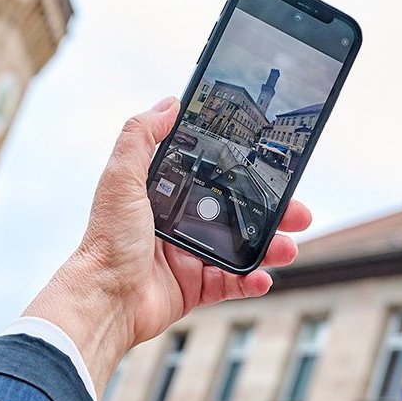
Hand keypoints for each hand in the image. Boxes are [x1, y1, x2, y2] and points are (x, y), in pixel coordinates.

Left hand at [23, 97, 312, 394]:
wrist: (104, 298)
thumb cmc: (106, 239)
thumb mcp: (120, 178)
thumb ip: (141, 137)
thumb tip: (168, 102)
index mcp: (165, 195)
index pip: (214, 177)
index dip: (243, 173)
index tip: (270, 168)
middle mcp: (180, 223)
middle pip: (237, 212)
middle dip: (272, 212)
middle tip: (297, 211)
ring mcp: (190, 256)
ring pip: (243, 248)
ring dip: (270, 247)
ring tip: (287, 247)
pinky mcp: (195, 287)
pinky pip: (233, 283)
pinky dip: (253, 281)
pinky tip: (264, 277)